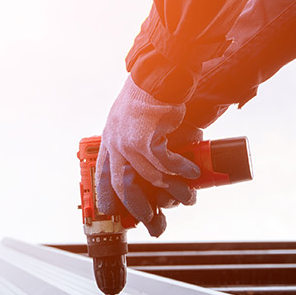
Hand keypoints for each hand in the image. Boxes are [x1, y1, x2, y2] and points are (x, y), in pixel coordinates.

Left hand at [96, 77, 200, 236]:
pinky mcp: (147, 140)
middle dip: (139, 209)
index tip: (113, 213)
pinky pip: (166, 164)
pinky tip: (193, 174)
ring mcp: (129, 143)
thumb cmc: (150, 94)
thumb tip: (159, 165)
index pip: (102, 177)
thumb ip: (137, 142)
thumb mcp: (132, 119)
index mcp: (109, 141)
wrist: (159, 73)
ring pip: (150, 179)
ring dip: (172, 190)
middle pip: (124, 188)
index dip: (107, 198)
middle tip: (153, 222)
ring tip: (187, 197)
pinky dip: (182, 171)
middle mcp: (115, 144)